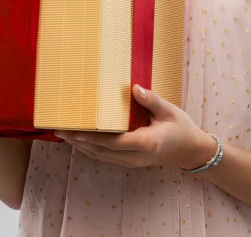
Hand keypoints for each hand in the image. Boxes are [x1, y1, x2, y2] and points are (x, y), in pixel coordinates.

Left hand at [53, 84, 215, 170]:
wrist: (191, 152)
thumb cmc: (182, 129)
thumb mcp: (170, 112)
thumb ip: (151, 101)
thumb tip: (134, 88)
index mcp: (147, 143)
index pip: (115, 142)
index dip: (93, 138)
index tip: (75, 132)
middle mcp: (137, 156)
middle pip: (102, 151)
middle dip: (79, 142)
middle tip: (59, 130)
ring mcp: (132, 161)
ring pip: (101, 156)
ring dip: (81, 147)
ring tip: (63, 134)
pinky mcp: (130, 161)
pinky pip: (106, 157)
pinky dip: (90, 149)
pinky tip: (79, 141)